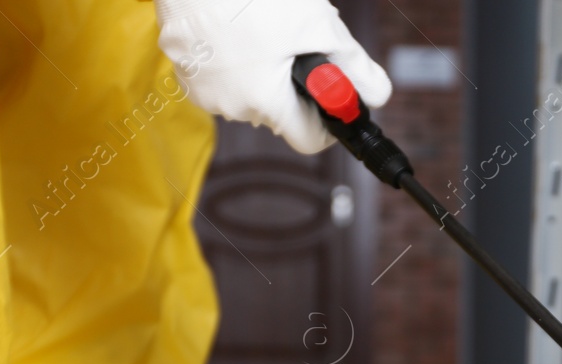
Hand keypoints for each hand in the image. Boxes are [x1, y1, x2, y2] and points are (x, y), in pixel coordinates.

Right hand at [154, 0, 391, 153]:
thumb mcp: (316, 26)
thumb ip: (353, 66)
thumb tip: (378, 94)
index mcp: (265, 103)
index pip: (310, 140)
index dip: (329, 121)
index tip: (334, 98)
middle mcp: (231, 107)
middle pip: (281, 113)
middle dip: (295, 84)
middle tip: (297, 43)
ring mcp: (203, 91)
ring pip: (250, 94)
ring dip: (264, 70)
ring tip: (263, 29)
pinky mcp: (184, 71)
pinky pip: (222, 77)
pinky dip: (235, 60)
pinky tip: (236, 28)